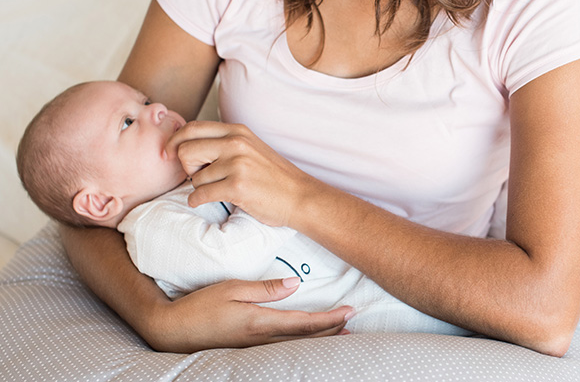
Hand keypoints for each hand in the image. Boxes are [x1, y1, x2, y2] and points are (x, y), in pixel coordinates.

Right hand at [147, 276, 352, 351]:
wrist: (172, 330)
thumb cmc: (200, 304)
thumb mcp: (232, 288)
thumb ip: (265, 288)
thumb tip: (295, 284)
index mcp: (260, 322)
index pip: (304, 323)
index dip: (330, 319)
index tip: (350, 311)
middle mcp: (261, 339)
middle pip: (305, 337)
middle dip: (331, 330)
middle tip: (352, 320)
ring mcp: (254, 347)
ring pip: (296, 345)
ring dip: (319, 337)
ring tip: (338, 330)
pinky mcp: (246, 349)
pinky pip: (282, 346)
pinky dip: (301, 340)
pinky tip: (305, 336)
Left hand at [166, 121, 321, 226]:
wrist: (298, 196)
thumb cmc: (272, 176)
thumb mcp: (250, 148)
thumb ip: (223, 142)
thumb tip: (186, 145)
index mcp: (237, 131)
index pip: (192, 127)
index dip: (174, 141)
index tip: (167, 153)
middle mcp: (236, 143)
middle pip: (186, 149)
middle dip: (185, 167)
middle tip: (196, 176)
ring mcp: (237, 164)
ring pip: (194, 177)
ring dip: (199, 188)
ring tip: (217, 190)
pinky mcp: (237, 186)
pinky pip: (200, 195)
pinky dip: (198, 201)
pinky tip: (207, 201)